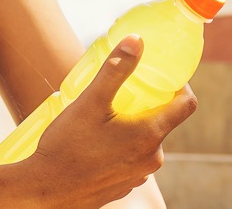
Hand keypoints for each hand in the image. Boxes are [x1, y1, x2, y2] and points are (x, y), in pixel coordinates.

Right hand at [20, 35, 197, 207]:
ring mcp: (138, 176)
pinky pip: (129, 159)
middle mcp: (151, 159)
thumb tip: (137, 41)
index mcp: (150, 136)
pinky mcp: (123, 186)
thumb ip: (115, 70)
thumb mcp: (90, 102)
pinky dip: (118, 147)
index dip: (179, 85)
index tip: (162, 75)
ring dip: (129, 127)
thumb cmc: (67, 147)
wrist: (45, 191)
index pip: (186, 105)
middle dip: (144, 105)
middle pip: (161, 122)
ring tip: (100, 119)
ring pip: (143, 141)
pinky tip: (93, 144)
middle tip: (119, 94)